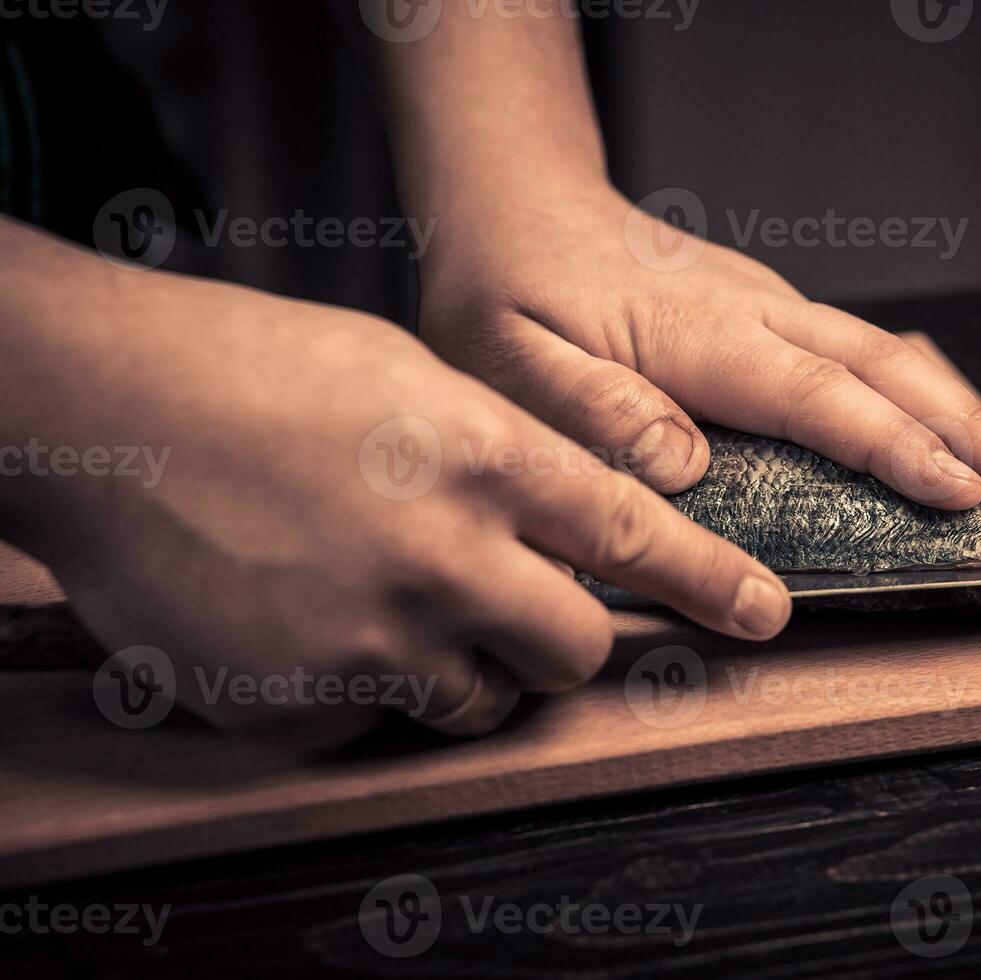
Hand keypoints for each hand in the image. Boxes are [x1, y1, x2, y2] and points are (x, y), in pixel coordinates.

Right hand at [1, 227, 789, 744]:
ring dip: (467, 668)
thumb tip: (556, 519)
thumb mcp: (406, 380)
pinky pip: (376, 719)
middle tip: (527, 609)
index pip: (629, 531)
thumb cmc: (250, 370)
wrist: (102, 409)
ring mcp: (368, 639)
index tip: (764, 611)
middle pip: (575, 648)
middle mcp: (440, 556)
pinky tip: (313, 616)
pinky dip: (366, 683)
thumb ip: (496, 455)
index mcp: (477, 456)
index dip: (708, 577)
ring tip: (396, 604)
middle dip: (567, 639)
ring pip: (481, 700)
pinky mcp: (298, 701)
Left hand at [417, 185, 980, 507]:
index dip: (890, 446)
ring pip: (887, 357)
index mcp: (695, 335)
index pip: (812, 394)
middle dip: (970, 430)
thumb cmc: (507, 290)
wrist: (519, 207)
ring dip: (964, 412)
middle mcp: (751, 313)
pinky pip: (862, 355)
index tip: (957, 491)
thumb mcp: (511, 361)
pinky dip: (922, 394)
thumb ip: (594, 411)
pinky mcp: (769, 315)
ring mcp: (768, 308)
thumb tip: (685, 463)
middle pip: (881, 369)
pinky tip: (953, 429)